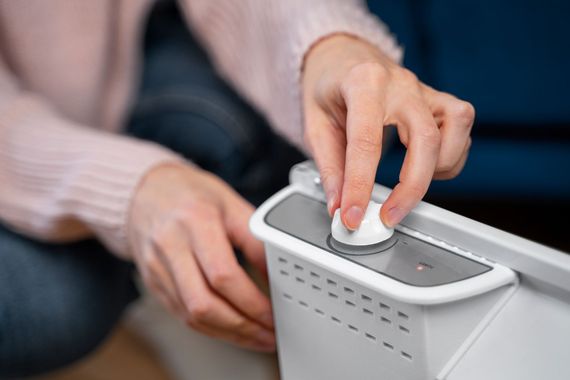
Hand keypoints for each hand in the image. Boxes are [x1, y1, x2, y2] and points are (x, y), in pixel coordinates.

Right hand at [127, 164, 274, 351]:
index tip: (273, 313)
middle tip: (269, 334)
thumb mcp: (231, 204)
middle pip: (205, 304)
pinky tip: (232, 329)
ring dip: (229, 334)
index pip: (223, 275)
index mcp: (195, 221)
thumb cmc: (191, 194)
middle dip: (243, 327)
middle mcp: (170, 246)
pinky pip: (182, 315)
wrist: (145, 192)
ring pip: (192, 316)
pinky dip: (211, 328)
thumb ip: (255, 239)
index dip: (252, 302)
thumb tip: (277, 275)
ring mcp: (157, 268)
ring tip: (257, 337)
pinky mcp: (153, 283)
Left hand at [302, 35, 473, 227]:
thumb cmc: (329, 86)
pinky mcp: (438, 100)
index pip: (365, 142)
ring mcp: (423, 90)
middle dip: (410, 188)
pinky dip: (449, 157)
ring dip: (438, 168)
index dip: (360, 186)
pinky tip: (425, 166)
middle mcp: (400, 84)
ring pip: (455, 130)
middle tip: (388, 216)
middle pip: (425, 139)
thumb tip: (338, 206)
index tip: (353, 215)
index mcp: (362, 83)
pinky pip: (461, 128)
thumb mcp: (314, 124)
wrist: (345, 57)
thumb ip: (329, 168)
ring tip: (408, 183)